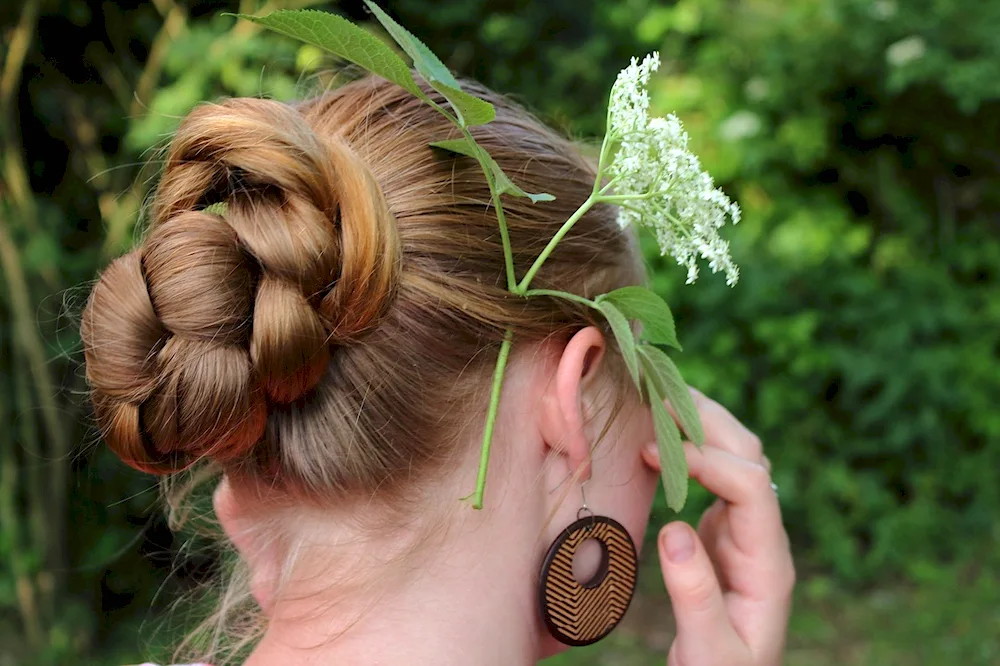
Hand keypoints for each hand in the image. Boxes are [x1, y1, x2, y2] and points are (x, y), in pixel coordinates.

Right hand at [651, 389, 794, 665]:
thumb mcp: (709, 651)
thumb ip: (694, 594)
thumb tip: (673, 529)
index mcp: (769, 565)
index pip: (751, 488)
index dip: (707, 461)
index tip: (653, 451)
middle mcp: (763, 538)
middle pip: (751, 459)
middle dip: (710, 422)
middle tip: (657, 396)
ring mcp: (745, 532)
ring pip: (737, 459)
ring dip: (703, 426)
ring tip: (658, 401)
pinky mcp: (723, 534)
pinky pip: (714, 476)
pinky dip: (689, 448)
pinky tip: (660, 438)